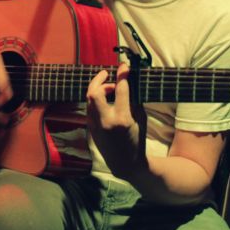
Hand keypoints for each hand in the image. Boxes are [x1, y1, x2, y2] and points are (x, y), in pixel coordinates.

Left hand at [86, 62, 146, 177]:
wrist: (125, 163)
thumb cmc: (137, 139)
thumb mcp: (140, 118)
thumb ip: (133, 100)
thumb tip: (128, 81)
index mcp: (122, 118)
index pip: (120, 89)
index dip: (122, 74)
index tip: (124, 66)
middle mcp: (106, 121)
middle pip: (94, 93)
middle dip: (98, 79)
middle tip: (107, 73)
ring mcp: (96, 125)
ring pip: (89, 99)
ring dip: (98, 89)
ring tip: (110, 88)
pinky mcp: (90, 128)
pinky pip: (90, 107)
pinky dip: (96, 99)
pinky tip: (105, 99)